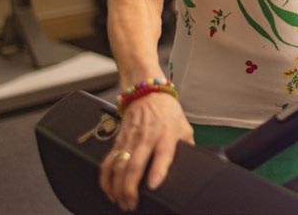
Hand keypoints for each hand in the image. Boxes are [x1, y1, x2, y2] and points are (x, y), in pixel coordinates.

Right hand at [99, 92, 193, 211]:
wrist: (147, 93)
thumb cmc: (168, 113)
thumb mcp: (184, 128)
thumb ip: (186, 147)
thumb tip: (191, 167)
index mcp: (166, 135)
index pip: (162, 153)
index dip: (158, 170)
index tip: (153, 185)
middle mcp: (146, 138)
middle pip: (134, 165)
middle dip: (130, 188)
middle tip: (132, 205)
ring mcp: (129, 140)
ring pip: (118, 166)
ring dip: (117, 187)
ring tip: (121, 202)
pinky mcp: (117, 141)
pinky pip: (108, 162)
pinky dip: (105, 179)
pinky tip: (109, 191)